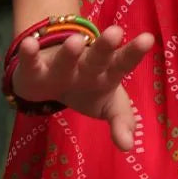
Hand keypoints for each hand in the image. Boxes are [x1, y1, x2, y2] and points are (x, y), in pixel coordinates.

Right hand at [10, 23, 155, 150]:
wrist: (52, 83)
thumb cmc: (89, 91)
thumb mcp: (110, 107)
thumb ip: (122, 122)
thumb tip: (128, 146)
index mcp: (108, 73)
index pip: (123, 63)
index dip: (134, 53)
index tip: (148, 38)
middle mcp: (86, 65)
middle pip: (97, 57)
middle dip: (105, 46)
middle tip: (116, 32)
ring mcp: (60, 65)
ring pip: (66, 58)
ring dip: (70, 52)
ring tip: (76, 41)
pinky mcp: (34, 70)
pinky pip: (31, 62)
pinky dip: (29, 54)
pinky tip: (29, 45)